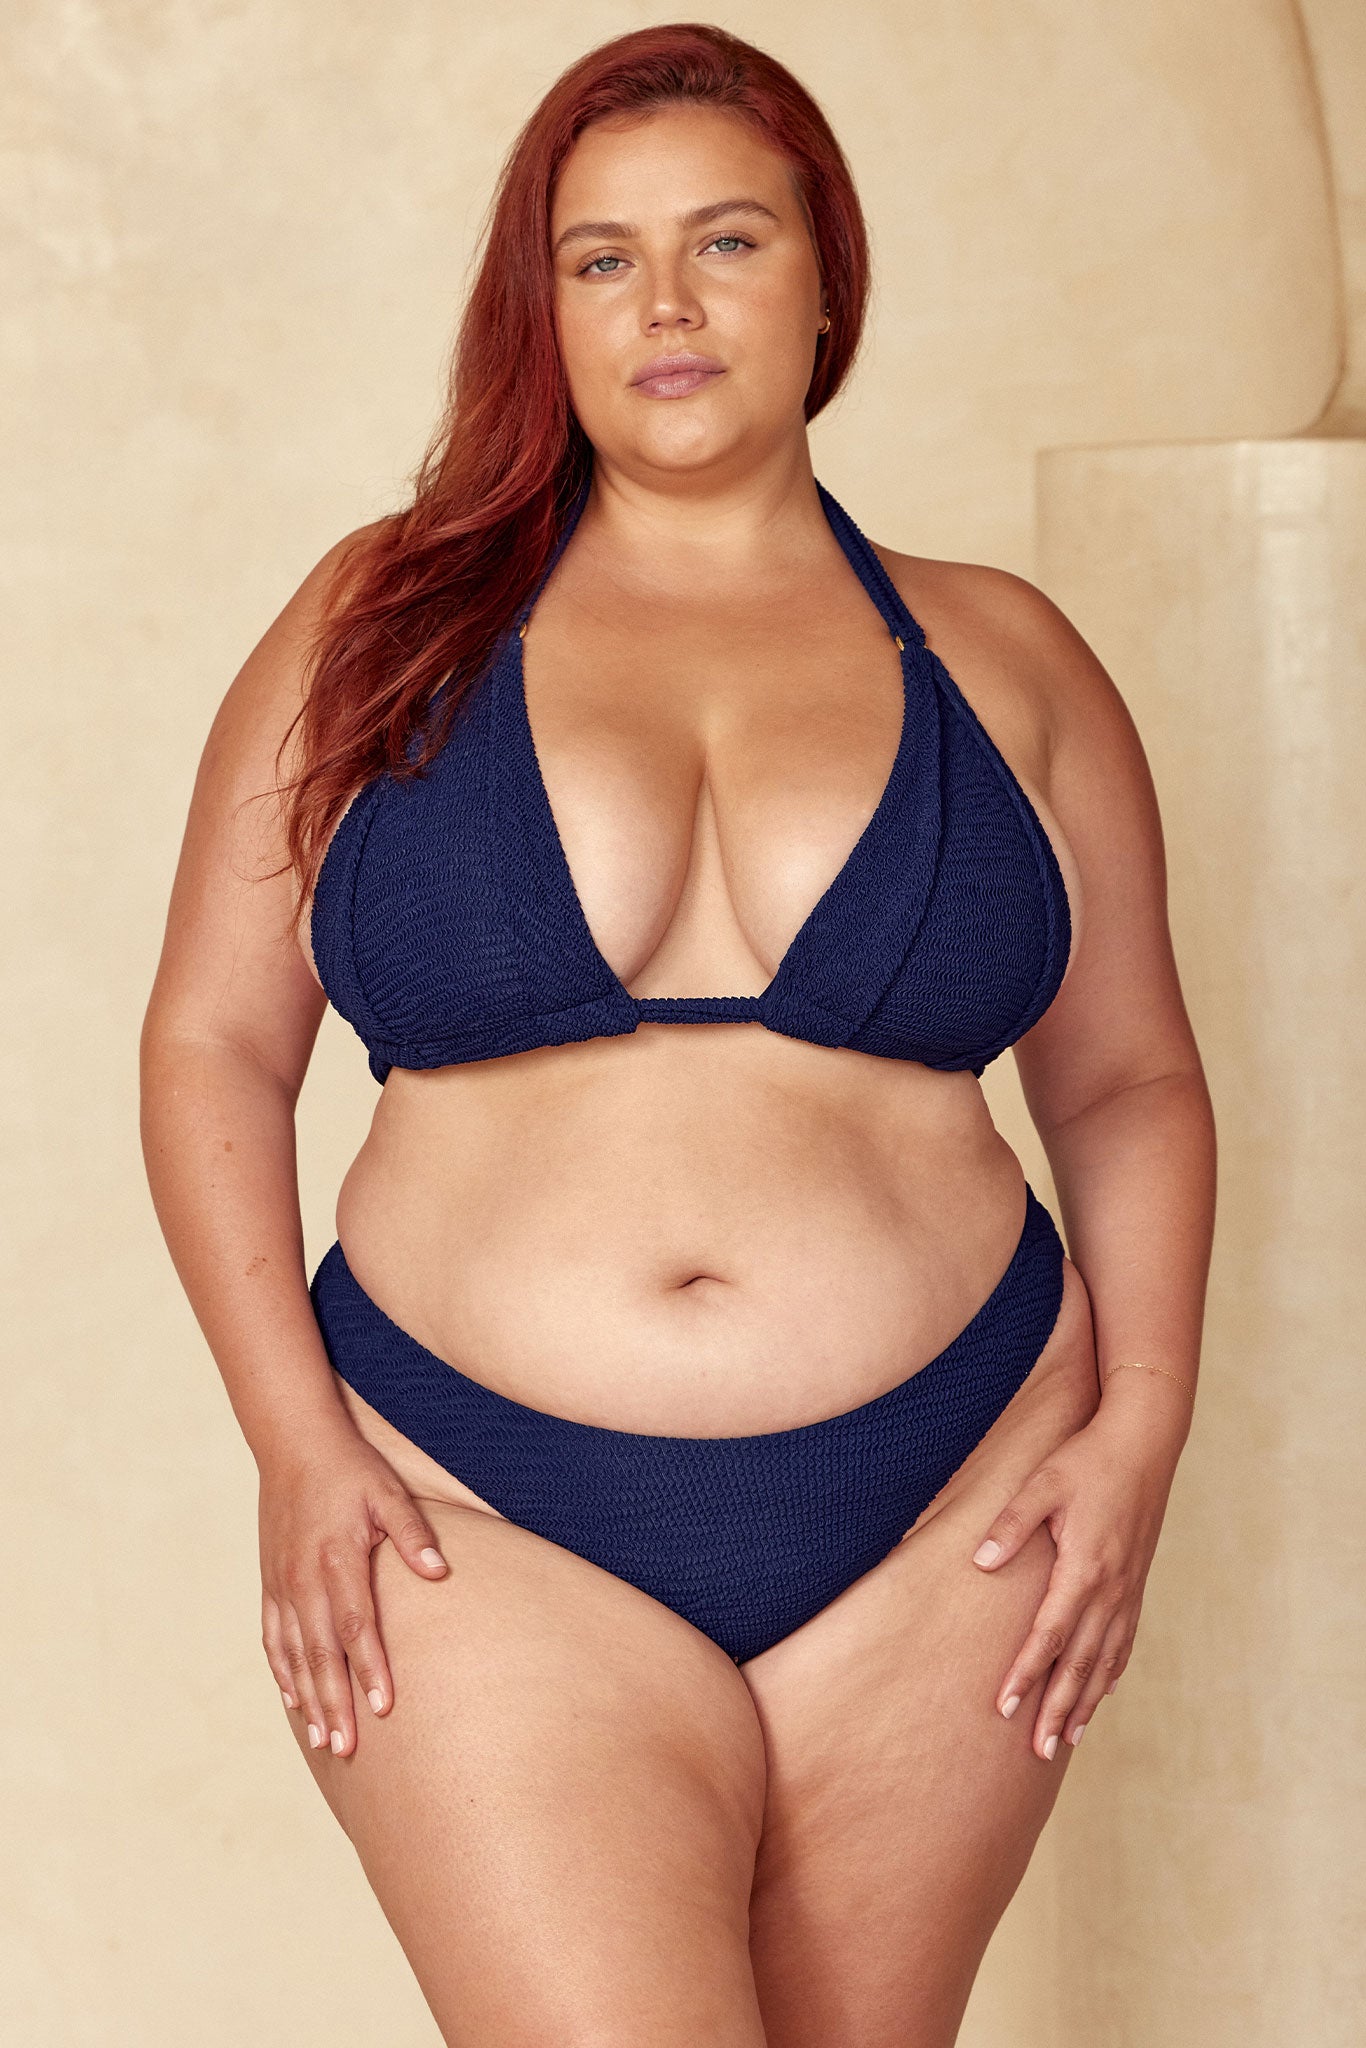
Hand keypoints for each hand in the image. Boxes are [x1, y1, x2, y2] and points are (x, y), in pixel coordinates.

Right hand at [258, 1424, 450, 1756]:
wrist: (293, 1446)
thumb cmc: (350, 1470)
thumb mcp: (389, 1492)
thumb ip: (412, 1534)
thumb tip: (440, 1572)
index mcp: (337, 1559)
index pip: (355, 1626)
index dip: (369, 1668)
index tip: (383, 1708)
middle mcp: (304, 1579)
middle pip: (321, 1653)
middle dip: (335, 1703)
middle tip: (348, 1748)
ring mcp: (282, 1584)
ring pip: (294, 1654)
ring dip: (308, 1698)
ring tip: (324, 1739)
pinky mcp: (270, 1583)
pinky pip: (273, 1637)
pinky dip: (283, 1672)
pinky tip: (293, 1699)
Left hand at [969, 1399, 1179, 1758]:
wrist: (1146, 1441)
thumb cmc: (1088, 1459)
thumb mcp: (1042, 1484)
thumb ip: (1012, 1525)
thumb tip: (981, 1562)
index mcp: (1084, 1568)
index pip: (1049, 1635)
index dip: (1026, 1674)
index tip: (1005, 1708)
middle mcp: (1110, 1588)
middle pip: (1079, 1663)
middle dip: (1055, 1708)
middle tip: (1036, 1752)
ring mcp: (1128, 1589)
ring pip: (1104, 1660)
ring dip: (1083, 1702)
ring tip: (1064, 1739)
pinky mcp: (1136, 1582)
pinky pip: (1123, 1641)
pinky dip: (1110, 1673)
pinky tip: (1100, 1693)